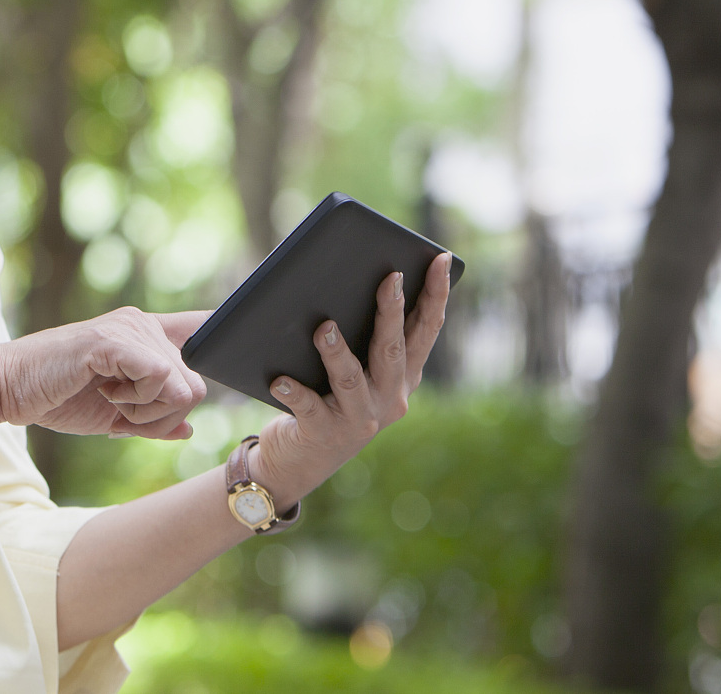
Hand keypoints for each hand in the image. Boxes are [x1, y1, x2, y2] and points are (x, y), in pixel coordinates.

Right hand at [0, 307, 209, 440]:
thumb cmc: (57, 398)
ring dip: (149, 410)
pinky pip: (160, 378)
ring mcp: (128, 328)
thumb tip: (187, 428)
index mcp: (145, 335)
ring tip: (111, 400)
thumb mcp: (114, 416)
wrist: (8, 389)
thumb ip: (152, 419)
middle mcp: (142, 323)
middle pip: (195, 383)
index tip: (235, 358)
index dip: (220, 348)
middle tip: (123, 409)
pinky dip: (138, 401)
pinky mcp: (113, 340)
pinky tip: (107, 394)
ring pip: (182, 385)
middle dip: (164, 413)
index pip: (202, 329)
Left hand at [252, 251, 453, 504]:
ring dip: (338, 352)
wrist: (299, 461)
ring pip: (352, 379)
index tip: (441, 259)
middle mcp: (389, 398)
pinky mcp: (324, 433)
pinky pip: (309, 407)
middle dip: (393, 312)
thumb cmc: (327, 398)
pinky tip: (279, 378)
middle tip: (390, 277)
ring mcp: (359, 419)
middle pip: (393, 349)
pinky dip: (295, 391)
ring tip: (324, 328)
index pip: (425, 330)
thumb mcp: (353, 369)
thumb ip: (359, 335)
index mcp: (402, 376)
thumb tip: (344, 280)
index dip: (436, 295)